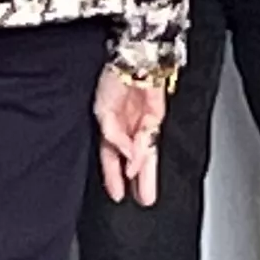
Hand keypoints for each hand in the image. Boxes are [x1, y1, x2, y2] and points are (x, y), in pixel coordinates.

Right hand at [94, 69, 166, 205]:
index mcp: (111, 127)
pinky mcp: (156, 118)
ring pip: (145, 155)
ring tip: (145, 194)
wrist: (132, 59)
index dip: (113, 177)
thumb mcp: (102, 112)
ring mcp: (142, 125)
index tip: (117, 195)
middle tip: (141, 200)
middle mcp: (127, 129)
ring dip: (144, 175)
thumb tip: (128, 158)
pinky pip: (148, 140)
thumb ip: (113, 137)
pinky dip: (141, 152)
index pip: (112, 158)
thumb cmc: (111, 79)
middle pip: (132, 161)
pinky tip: (138, 164)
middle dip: (136, 182)